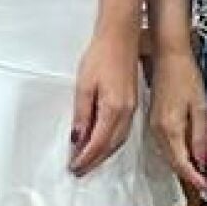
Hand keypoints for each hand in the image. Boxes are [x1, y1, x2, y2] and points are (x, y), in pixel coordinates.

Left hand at [69, 23, 139, 175]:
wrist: (120, 36)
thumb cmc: (101, 55)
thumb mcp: (84, 86)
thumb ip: (82, 115)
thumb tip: (77, 138)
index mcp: (114, 109)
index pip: (97, 143)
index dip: (84, 158)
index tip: (73, 167)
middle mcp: (126, 112)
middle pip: (110, 146)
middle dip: (94, 161)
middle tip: (79, 169)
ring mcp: (132, 108)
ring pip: (119, 141)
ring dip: (104, 154)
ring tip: (88, 160)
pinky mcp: (133, 102)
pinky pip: (123, 131)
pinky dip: (112, 142)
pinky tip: (103, 141)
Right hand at [147, 46, 206, 190]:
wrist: (168, 55)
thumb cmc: (185, 75)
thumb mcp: (200, 106)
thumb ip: (200, 136)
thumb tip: (202, 160)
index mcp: (170, 128)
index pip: (182, 163)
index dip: (194, 177)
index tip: (206, 186)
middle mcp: (158, 130)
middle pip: (173, 162)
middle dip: (188, 175)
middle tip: (205, 182)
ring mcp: (154, 125)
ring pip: (167, 155)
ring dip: (181, 165)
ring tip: (198, 172)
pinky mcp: (153, 119)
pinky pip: (164, 144)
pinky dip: (175, 153)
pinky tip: (185, 153)